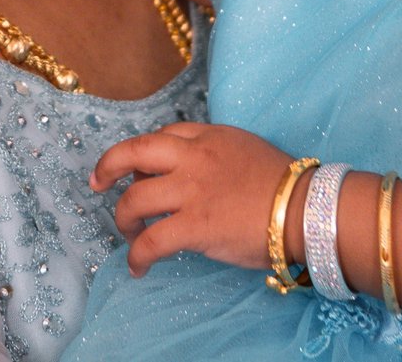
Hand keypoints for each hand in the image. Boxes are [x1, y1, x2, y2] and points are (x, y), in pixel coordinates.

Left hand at [89, 123, 293, 276]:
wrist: (304, 208)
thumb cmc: (283, 185)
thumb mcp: (244, 149)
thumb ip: (214, 154)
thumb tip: (192, 173)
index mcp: (209, 137)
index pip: (163, 135)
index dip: (144, 153)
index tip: (137, 169)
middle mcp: (194, 157)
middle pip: (134, 152)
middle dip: (108, 166)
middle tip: (97, 183)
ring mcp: (192, 190)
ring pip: (134, 199)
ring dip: (124, 219)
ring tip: (130, 236)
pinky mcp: (194, 226)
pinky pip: (150, 241)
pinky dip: (137, 256)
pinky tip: (138, 267)